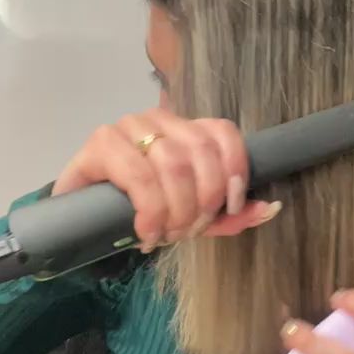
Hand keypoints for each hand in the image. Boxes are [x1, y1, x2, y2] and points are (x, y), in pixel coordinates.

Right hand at [53, 109, 279, 249]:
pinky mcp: (101, 143)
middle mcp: (160, 119)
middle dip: (202, 203)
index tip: (230, 207)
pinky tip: (147, 233)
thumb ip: (229, 215)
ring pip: (174, 164)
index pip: (224, 133)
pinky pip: (140, 176)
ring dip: (176, 211)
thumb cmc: (144, 212)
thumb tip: (269, 208)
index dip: (235, 170)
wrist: (84, 223)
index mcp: (187, 129)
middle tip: (188, 231)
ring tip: (166, 234)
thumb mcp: (194, 217)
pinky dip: (150, 211)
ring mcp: (129, 127)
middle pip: (201, 153)